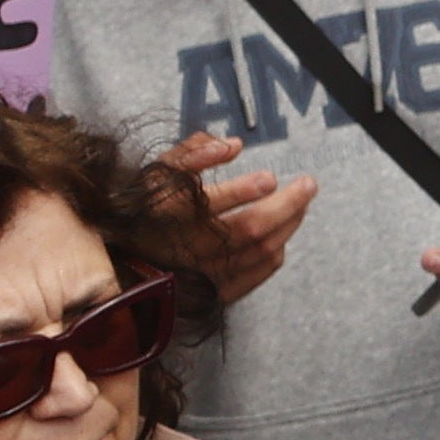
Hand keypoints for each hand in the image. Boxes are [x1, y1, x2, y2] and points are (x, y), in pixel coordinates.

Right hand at [150, 133, 317, 302]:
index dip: (244, 191)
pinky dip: (274, 255)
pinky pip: (255, 276)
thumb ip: (192, 154)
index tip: (270, 178)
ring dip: (288, 225)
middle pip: (249, 229)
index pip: (211, 204)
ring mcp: (205, 274)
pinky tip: (282, 238)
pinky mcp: (213, 294)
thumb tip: (232, 145)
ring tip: (303, 204)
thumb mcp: (158, 175)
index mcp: (170, 215)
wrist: (131, 265)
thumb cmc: (149, 212)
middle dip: (286, 205)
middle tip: (309, 184)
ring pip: (259, 251)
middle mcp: (190, 247)